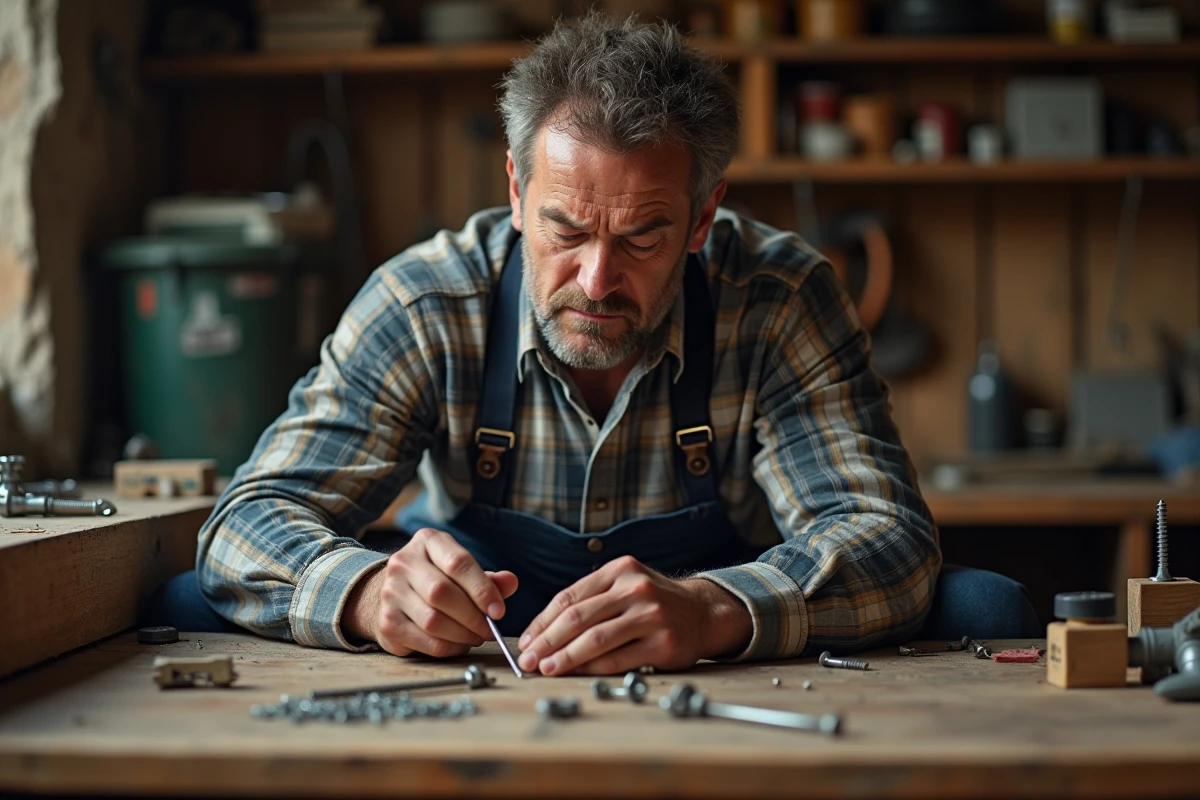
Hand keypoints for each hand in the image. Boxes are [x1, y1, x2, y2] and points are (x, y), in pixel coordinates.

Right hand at [344, 528, 517, 657]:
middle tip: (490, 629)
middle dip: (473, 616)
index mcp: (427, 541)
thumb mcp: (461, 570)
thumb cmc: (436, 578)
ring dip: (463, 634)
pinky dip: (450, 647)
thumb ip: (487, 578)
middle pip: (442, 593)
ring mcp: (391, 593)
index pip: (457, 562)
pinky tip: (460, 644)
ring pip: (433, 620)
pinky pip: (426, 642)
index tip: (499, 610)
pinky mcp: (387, 623)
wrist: (393, 592)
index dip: (482, 589)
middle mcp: (403, 563)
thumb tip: (511, 582)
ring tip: (477, 636)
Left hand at [515, 555, 751, 675]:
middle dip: (547, 641)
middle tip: (528, 660)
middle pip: (578, 617)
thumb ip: (590, 601)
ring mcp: (651, 615)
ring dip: (565, 657)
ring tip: (547, 669)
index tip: (526, 641)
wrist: (702, 613)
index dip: (542, 622)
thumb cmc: (653, 603)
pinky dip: (593, 668)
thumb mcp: (624, 586)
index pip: (569, 597)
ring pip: (596, 639)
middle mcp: (635, 589)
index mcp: (620, 570)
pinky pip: (618, 658)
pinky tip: (577, 673)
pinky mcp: (663, 643)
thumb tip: (543, 633)